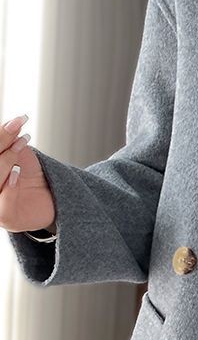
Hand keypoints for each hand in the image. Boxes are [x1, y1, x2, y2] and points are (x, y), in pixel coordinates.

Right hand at [0, 114, 56, 232]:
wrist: (51, 200)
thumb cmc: (29, 175)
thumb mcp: (19, 154)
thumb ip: (10, 143)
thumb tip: (11, 124)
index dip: (1, 136)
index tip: (16, 121)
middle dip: (2, 143)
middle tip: (17, 128)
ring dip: (5, 162)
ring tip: (21, 145)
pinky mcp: (5, 218)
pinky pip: (3, 204)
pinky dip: (10, 186)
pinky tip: (16, 172)